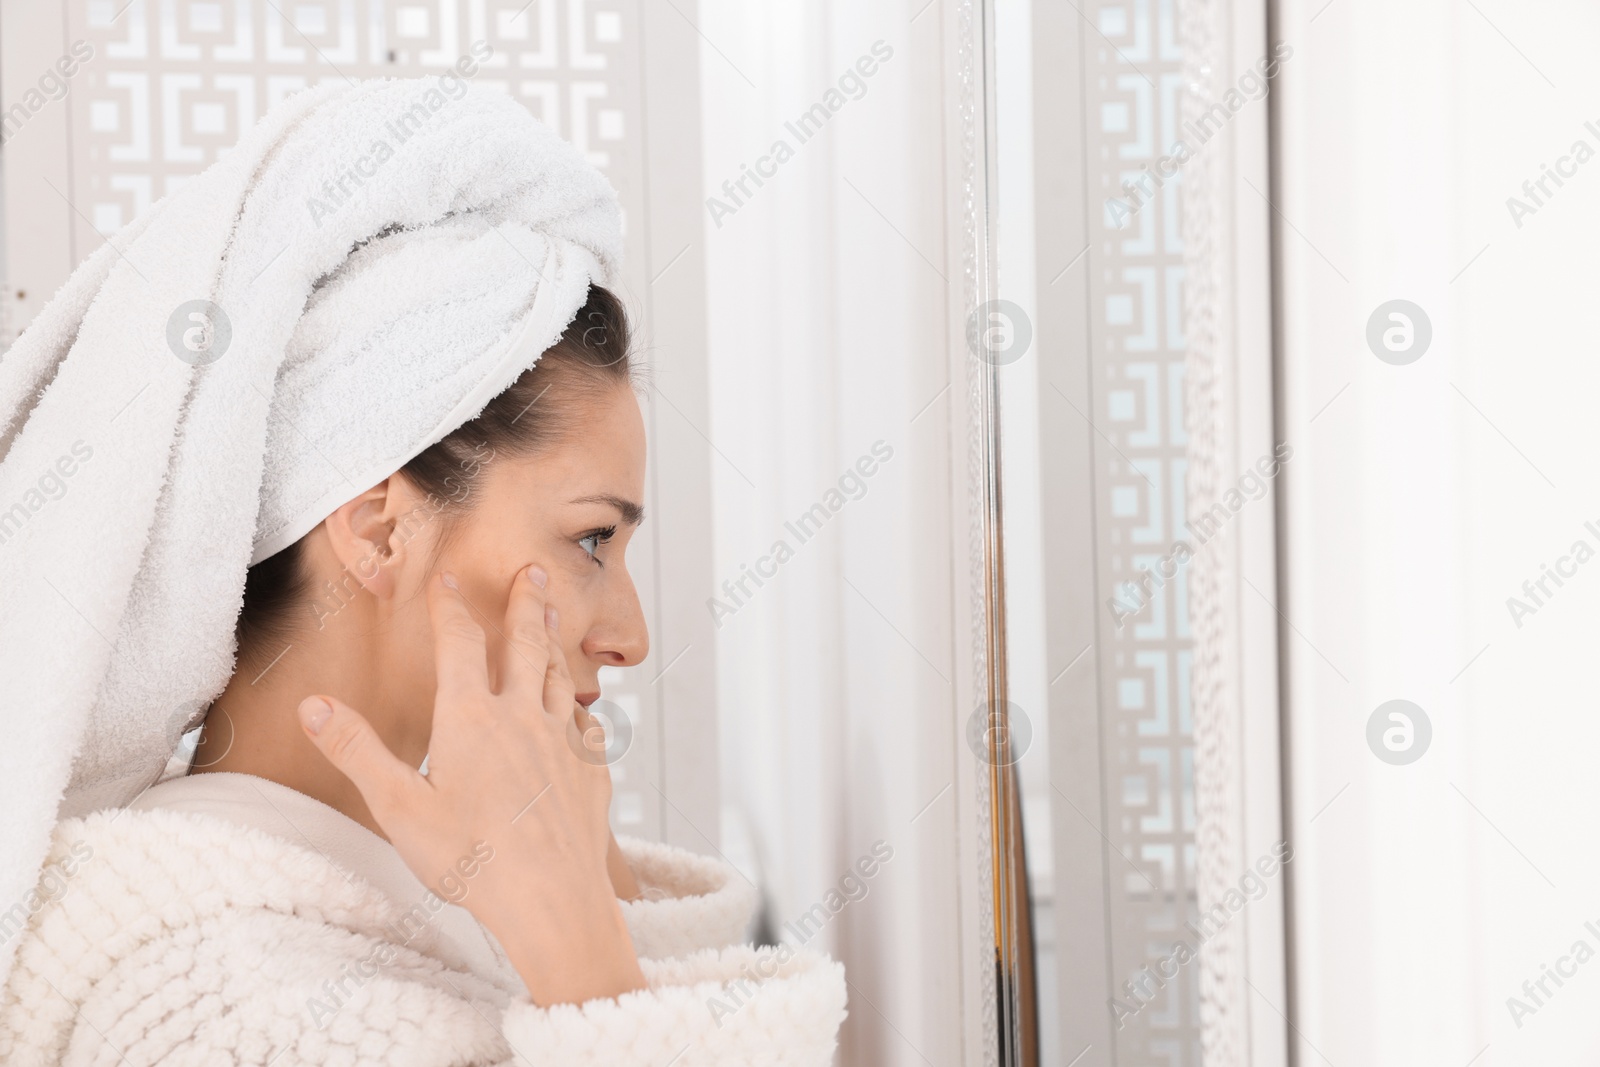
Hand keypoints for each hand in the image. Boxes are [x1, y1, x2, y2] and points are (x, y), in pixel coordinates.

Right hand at [295, 566, 645, 1005]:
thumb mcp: (398, 807)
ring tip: (555, 619)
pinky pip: (587, 727)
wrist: (552, 898)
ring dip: (556, 642)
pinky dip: (580, 709)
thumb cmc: (472, 860)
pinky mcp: (592, 771)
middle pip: (526, 644)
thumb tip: (314, 705)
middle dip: (526, 603)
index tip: (447, 580)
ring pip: (560, 677)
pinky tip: (579, 712)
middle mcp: (523, 717)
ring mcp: (564, 742)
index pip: (459, 644)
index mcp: (472, 718)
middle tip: (533, 572)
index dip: (450, 608)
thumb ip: (357, 751)